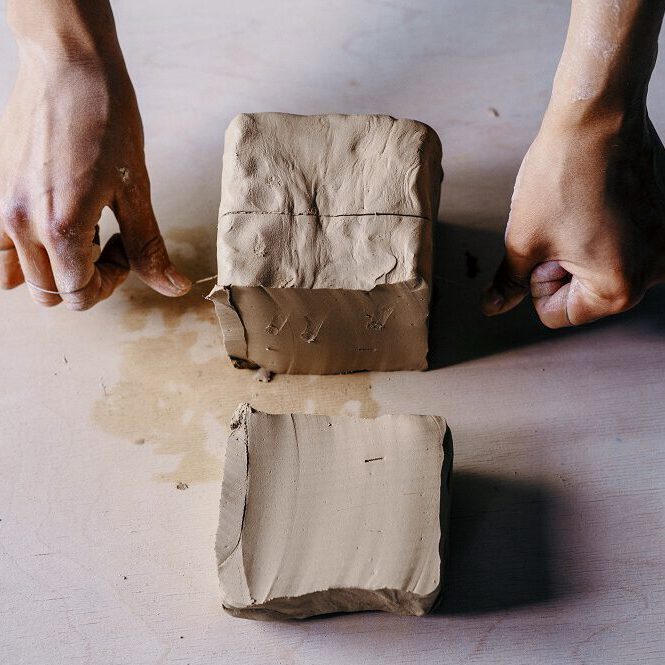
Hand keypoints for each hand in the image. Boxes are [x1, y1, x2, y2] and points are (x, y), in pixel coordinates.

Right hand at [0, 47, 190, 308]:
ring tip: (76, 233)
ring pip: (13, 275)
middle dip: (85, 279)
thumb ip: (149, 246)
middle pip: (48, 291)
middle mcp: (20, 222)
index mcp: (59, 226)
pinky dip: (22, 249)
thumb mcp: (135, 189)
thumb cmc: (106, 119)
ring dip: (50, 268)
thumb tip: (173, 286)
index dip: (111, 282)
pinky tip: (52, 219)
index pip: (78, 293)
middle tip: (108, 242)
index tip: (125, 250)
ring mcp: (0, 205)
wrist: (67, 64)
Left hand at [482, 108, 664, 327]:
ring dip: (577, 250)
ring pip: (598, 270)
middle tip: (561, 225)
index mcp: (620, 289)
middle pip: (581, 295)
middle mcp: (653, 273)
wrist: (598, 116)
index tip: (546, 245)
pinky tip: (593, 201)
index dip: (536, 283)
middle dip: (559, 267)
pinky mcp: (663, 223)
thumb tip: (493, 307)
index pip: (556, 314)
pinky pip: (619, 245)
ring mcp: (664, 247)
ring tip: (577, 211)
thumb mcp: (523, 240)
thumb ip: (511, 283)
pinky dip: (599, 233)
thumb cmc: (561, 177)